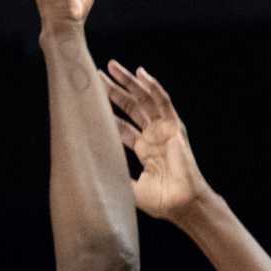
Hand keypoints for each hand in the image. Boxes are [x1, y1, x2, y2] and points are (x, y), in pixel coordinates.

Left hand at [99, 60, 210, 219]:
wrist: (182, 204)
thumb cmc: (160, 201)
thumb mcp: (130, 188)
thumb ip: (114, 176)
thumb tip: (89, 173)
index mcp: (144, 149)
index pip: (122, 126)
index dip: (107, 113)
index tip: (89, 102)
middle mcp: (153, 136)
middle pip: (131, 107)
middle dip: (113, 91)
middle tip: (96, 75)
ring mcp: (164, 129)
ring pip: (144, 99)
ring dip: (129, 82)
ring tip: (111, 66)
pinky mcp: (174, 126)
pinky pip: (163, 102)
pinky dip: (153, 86)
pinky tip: (141, 73)